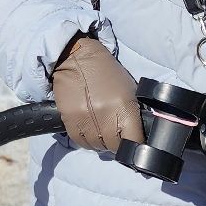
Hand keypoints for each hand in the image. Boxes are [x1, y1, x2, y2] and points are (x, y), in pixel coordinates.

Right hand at [51, 35, 141, 152]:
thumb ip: (132, 114)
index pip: (134, 141)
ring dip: (100, 142)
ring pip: (96, 147)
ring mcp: (86, 120)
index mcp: (125, 107)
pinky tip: (88, 129)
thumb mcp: (128, 90)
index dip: (136, 145)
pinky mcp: (70, 121)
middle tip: (115, 134)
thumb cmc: (106, 73)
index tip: (134, 144)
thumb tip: (135, 135)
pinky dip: (86, 140)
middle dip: (117, 144)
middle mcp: (106, 117)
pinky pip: (80, 142)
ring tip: (100, 130)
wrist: (76, 58)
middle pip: (114, 147)